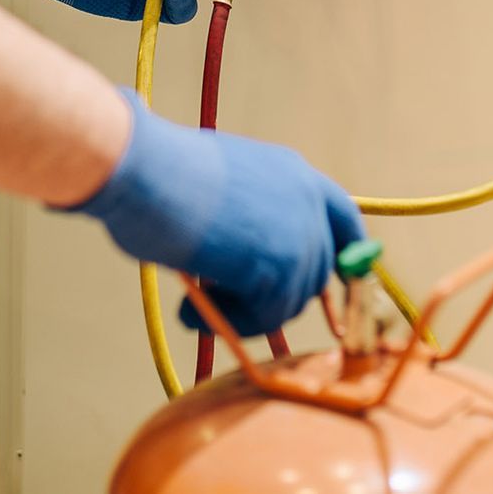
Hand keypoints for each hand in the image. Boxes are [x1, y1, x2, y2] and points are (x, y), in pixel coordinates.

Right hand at [65, 90, 363, 335]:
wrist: (147, 170)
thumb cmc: (162, 173)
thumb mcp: (223, 186)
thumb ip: (249, 218)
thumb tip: (245, 267)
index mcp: (293, 173)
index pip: (342, 219)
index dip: (345, 255)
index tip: (336, 286)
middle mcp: (306, 201)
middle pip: (314, 272)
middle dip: (274, 297)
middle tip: (222, 303)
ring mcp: (299, 234)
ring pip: (288, 301)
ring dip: (243, 314)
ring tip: (197, 306)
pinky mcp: (281, 267)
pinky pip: (265, 317)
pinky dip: (229, 323)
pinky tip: (193, 310)